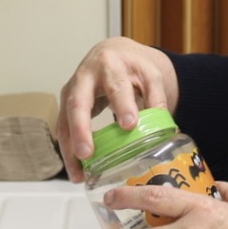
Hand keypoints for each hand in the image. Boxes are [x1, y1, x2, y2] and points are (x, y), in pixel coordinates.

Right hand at [56, 37, 179, 181]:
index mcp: (110, 65)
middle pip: (77, 102)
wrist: (111, 54)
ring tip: (79, 174)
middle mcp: (85, 77)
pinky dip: (68, 151)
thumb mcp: (150, 75)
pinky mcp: (66, 106)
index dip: (123, 105)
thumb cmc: (131, 67)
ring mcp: (71, 91)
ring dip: (69, 148)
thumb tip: (164, 129)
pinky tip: (77, 171)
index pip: (116, 85)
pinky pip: (63, 129)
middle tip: (86, 153)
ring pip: (64, 120)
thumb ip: (157, 98)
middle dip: (81, 129)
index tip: (130, 125)